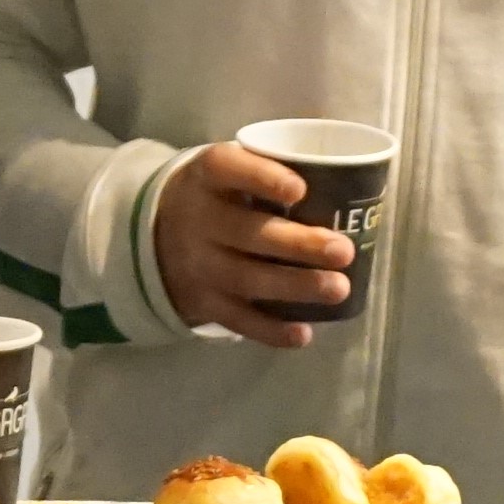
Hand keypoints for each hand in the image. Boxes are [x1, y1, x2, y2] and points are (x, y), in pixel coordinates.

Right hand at [152, 144, 353, 346]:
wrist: (154, 238)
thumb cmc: (217, 197)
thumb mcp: (227, 172)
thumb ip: (269, 172)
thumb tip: (349, 183)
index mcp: (206, 177)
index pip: (226, 169)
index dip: (262, 178)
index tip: (300, 189)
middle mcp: (197, 220)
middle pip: (246, 233)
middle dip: (298, 244)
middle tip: (343, 250)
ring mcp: (198, 265)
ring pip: (247, 279)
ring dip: (295, 286)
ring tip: (338, 289)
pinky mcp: (202, 302)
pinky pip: (237, 319)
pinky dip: (270, 331)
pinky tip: (303, 334)